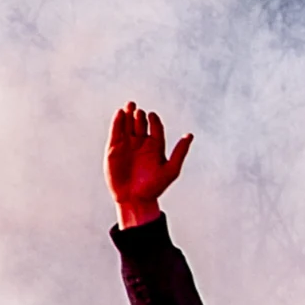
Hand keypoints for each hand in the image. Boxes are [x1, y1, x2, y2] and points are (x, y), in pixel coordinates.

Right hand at [106, 101, 192, 230]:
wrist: (135, 199)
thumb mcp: (171, 170)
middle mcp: (141, 143)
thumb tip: (190, 135)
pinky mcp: (114, 149)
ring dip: (128, 114)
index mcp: (155, 146)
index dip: (154, 120)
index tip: (152, 116)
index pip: (155, 127)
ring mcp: (127, 145)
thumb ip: (180, 152)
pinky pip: (115, 133)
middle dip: (139, 115)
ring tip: (130, 105)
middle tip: (139, 110)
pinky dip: (117, 123)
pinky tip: (120, 113)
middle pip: (140, 123)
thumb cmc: (154, 187)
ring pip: (127, 125)